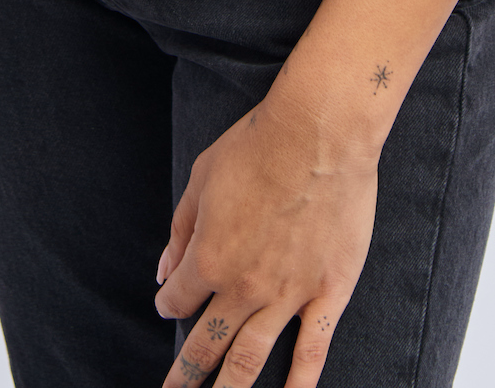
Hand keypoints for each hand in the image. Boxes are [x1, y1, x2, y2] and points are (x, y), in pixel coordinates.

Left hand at [154, 96, 377, 385]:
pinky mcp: (328, 292)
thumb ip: (180, 229)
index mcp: (209, 257)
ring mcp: (288, 294)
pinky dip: (299, 385)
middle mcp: (244, 287)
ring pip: (250, 360)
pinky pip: (312, 351)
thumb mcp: (202, 176)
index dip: (170, 306)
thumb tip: (165, 274)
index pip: (179, 302)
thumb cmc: (257, 145)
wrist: (320, 132)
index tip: (170, 308)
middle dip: (186, 376)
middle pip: (207, 345)